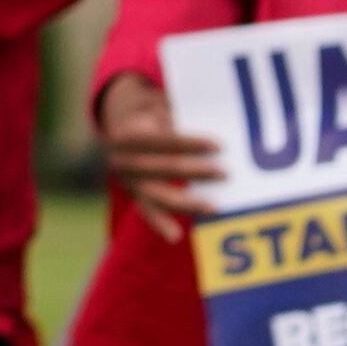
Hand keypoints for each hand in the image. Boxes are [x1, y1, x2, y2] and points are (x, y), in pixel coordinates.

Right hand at [98, 73, 222, 226]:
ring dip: (186, 202)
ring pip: (156, 194)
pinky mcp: (135, 196)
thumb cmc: (153, 118)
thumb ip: (176, 114)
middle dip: (194, 172)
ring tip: (215, 207)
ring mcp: (128, 181)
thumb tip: (209, 120)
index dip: (188, 142)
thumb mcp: (158, 109)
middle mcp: (122, 160)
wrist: (121, 133)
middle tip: (225, 173)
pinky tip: (175, 236)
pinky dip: (160, 224)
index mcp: (127, 134)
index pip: (160, 139)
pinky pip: (148, 212)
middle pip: (160, 168)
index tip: (218, 145)